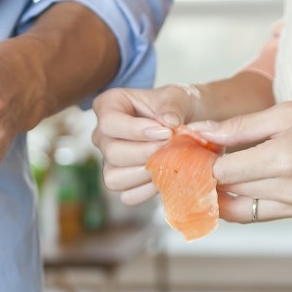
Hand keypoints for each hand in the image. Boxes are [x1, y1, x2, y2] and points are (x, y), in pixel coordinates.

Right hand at [91, 84, 202, 205]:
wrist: (188, 123)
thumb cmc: (176, 106)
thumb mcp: (178, 96)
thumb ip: (173, 106)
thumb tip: (169, 123)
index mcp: (108, 106)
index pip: (109, 123)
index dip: (136, 131)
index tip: (166, 132)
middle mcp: (102, 136)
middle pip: (112, 153)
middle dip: (146, 154)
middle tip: (172, 148)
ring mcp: (109, 162)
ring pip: (114, 178)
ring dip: (146, 173)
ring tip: (169, 162)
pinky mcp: (122, 182)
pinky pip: (127, 196)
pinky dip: (148, 190)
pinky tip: (165, 177)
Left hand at [195, 97, 291, 222]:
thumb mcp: (286, 112)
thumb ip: (239, 127)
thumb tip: (200, 133)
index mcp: (284, 158)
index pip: (222, 171)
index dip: (202, 160)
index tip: (192, 147)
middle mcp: (288, 188)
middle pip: (226, 190)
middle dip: (206, 175)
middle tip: (197, 156)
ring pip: (236, 207)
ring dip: (220, 191)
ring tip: (214, 168)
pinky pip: (254, 214)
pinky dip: (237, 201)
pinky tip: (233, 183)